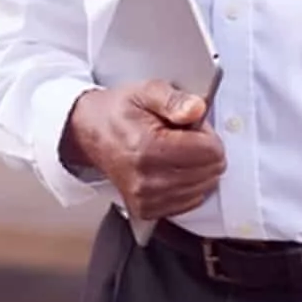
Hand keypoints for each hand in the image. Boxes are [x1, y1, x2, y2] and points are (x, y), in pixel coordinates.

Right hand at [62, 80, 225, 221]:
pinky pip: (190, 202)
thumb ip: (175, 99)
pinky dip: (189, 186)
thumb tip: (197, 110)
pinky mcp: (146, 210)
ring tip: (174, 152)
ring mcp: (146, 198)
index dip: (207, 133)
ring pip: (203, 189)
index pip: (210, 151)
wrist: (91, 132)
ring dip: (197, 170)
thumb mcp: (146, 91)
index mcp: (147, 148)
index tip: (191, 126)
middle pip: (209, 172)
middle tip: (181, 137)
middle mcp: (146, 179)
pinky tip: (172, 169)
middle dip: (204, 152)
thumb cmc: (120, 112)